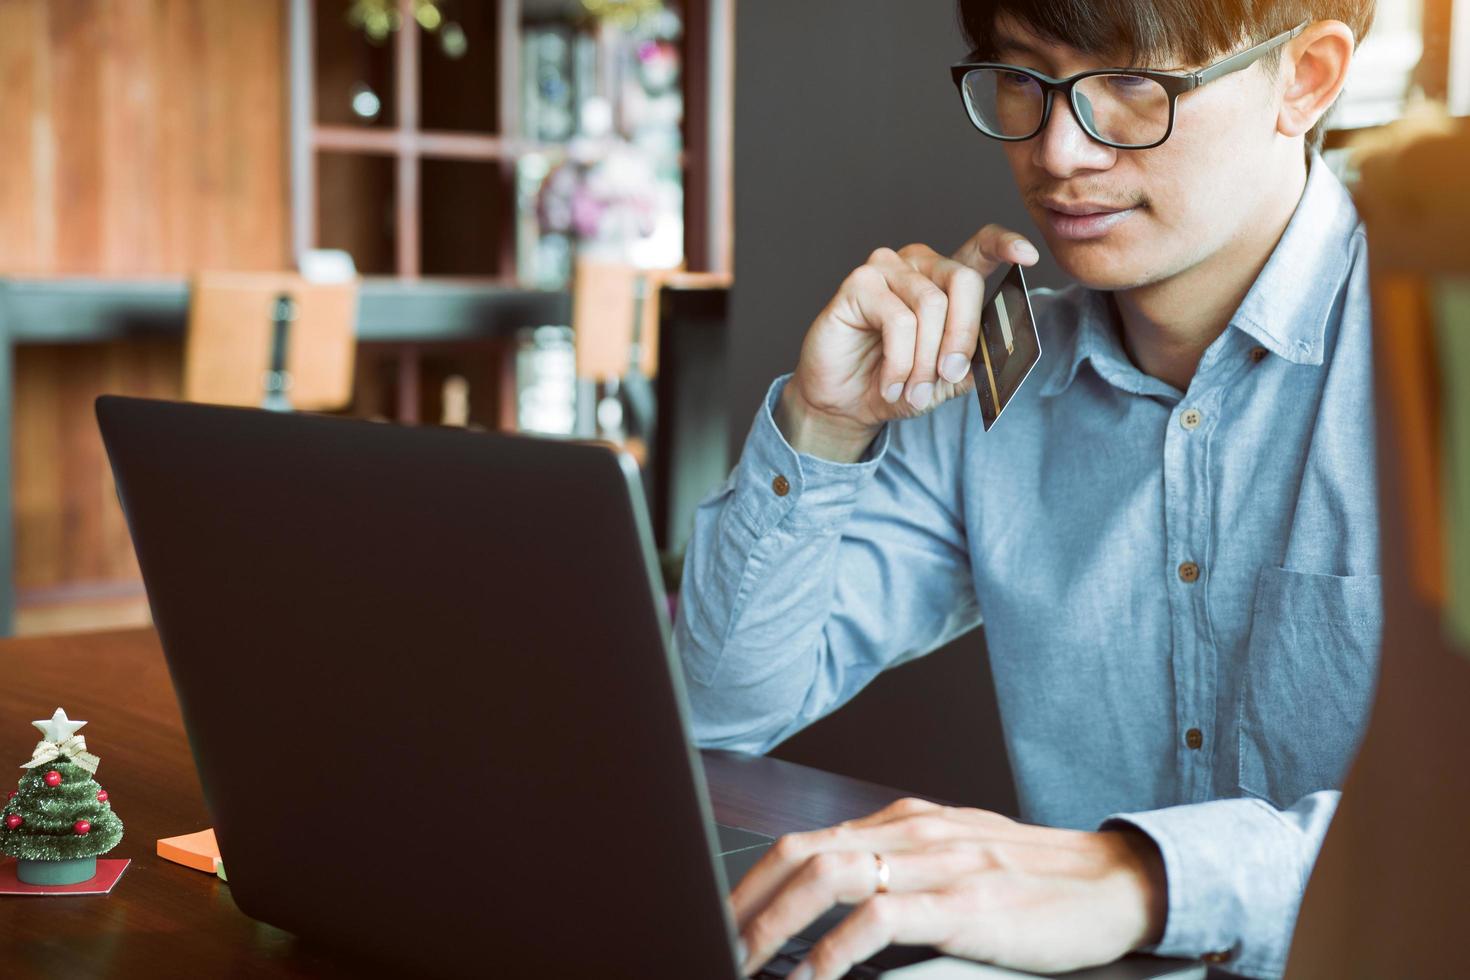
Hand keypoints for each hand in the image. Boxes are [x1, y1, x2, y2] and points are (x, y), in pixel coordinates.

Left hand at [734, 798, 1166, 979]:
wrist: (1116, 882)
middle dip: (746, 901)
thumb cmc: (1036, 879)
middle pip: (801, 852)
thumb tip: (833, 909)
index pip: (805, 841)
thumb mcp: (955, 861)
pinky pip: (880, 918)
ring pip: (828, 875)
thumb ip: (897, 872)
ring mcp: (938, 863)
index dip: (754, 881)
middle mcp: (912, 832)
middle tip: (716, 942)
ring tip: (744, 959)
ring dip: (774, 924)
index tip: (725, 919)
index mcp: (904, 821)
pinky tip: (814, 976)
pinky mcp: (967, 902)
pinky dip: (834, 949)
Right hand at [778, 226, 1038, 461]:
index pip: (981, 247)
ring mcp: (886, 269)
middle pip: (963, 281)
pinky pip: (898, 321)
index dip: (1005, 245)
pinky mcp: (858, 283)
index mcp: (944, 279)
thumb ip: (975, 362)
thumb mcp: (946, 379)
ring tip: (913, 392)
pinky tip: (890, 384)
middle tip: (948, 376)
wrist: (846, 404)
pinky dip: (900, 363)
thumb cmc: (896, 384)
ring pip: (931, 307)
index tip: (1029, 257)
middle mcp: (918, 265)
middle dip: (962, 337)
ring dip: (925, 361)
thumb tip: (1001, 354)